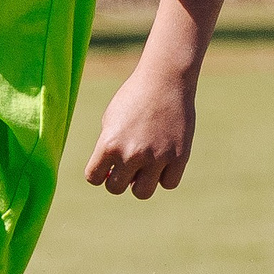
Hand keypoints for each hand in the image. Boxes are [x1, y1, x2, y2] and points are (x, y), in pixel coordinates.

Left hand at [84, 65, 196, 198]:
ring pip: (142, 193)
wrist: (165, 80)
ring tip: (144, 166)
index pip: (93, 178)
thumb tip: (110, 176)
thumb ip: (107, 149)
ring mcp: (157, 157)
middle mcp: (131, 154)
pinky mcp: (179, 156)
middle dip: (119, 179)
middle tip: (127, 164)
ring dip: (141, 183)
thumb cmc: (133, 98)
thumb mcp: (110, 121)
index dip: (98, 173)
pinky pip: (169, 184)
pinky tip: (164, 161)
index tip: (106, 165)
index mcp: (108, 144)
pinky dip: (165, 177)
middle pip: (116, 188)